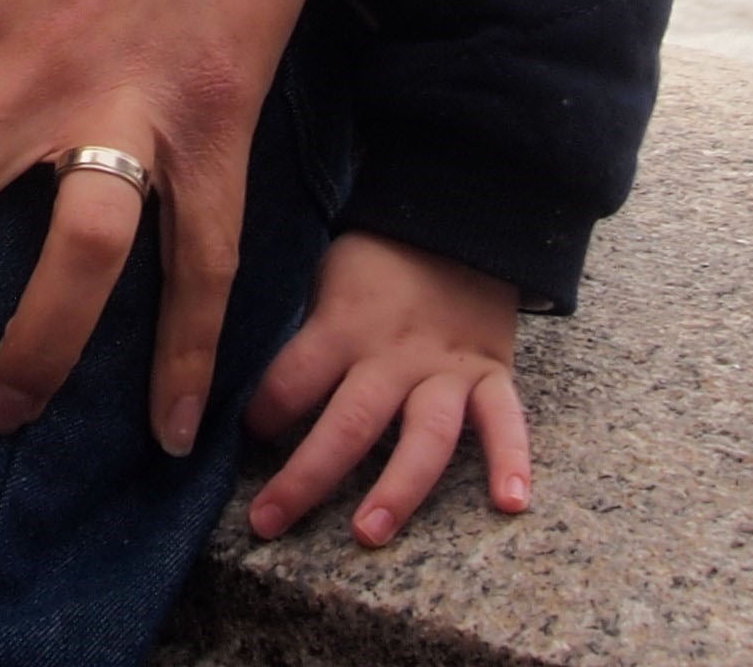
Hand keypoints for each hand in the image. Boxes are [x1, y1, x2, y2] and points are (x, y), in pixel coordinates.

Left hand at [244, 233, 529, 545]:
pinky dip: (512, 461)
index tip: (244, 439)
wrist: (457, 220)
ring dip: (398, 489)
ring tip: (368, 532)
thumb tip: (240, 368)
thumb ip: (301, 328)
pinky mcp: (491, 375)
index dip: (264, 412)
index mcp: (346, 324)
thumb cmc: (376, 257)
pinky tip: (511, 503)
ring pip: (424, 436)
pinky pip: (506, 421)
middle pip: (350, 423)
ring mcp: (447, 370)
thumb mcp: (325, 273)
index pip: (293, 377)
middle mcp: (395, 354)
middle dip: (306, 478)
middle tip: (268, 522)